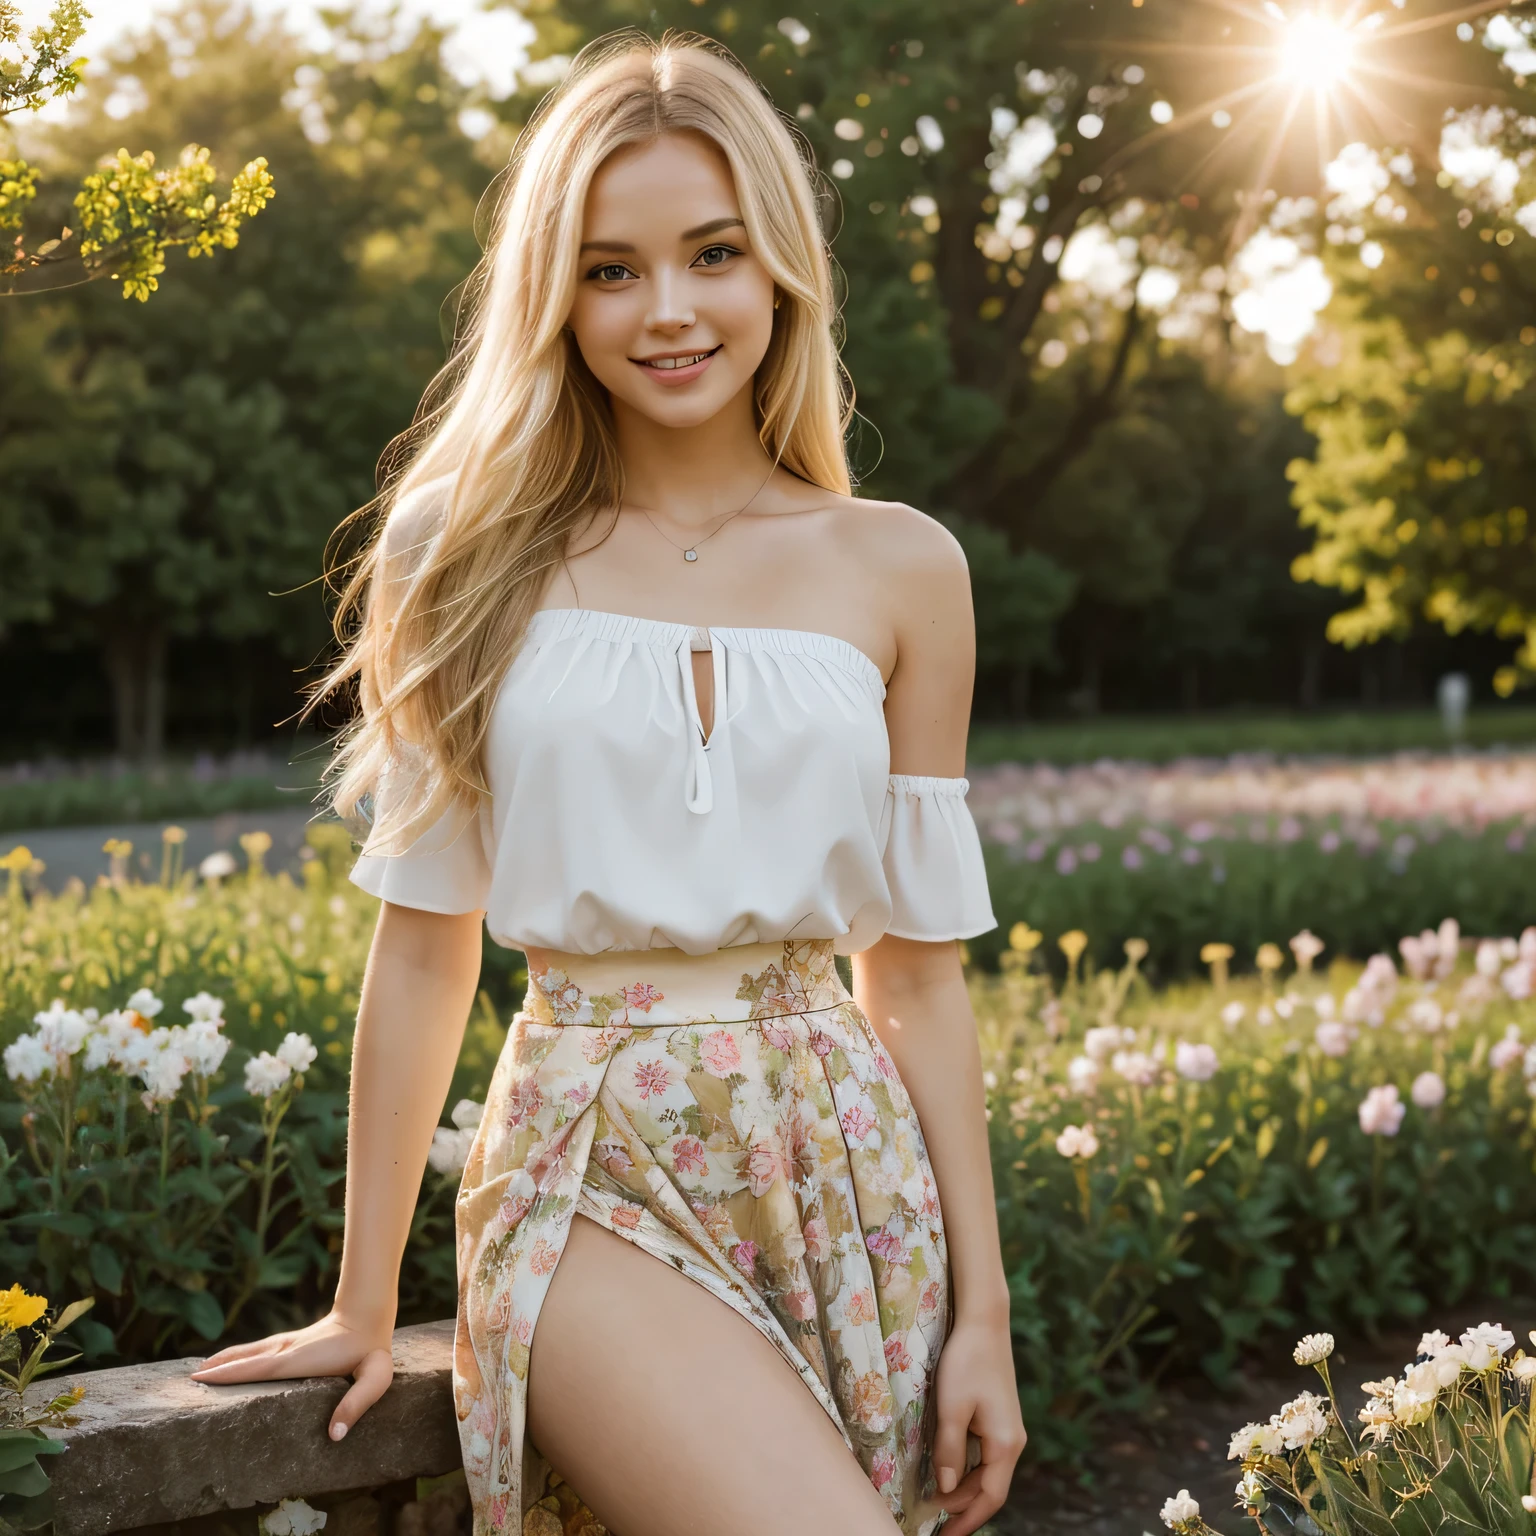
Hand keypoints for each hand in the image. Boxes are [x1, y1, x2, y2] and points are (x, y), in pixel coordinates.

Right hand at [189, 1311, 394, 1441]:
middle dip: (218, 1369)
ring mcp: (287, 1344)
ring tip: (198, 1371)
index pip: (258, 1369)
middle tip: (189, 1380)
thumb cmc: (372, 1352)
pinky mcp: (291, 1343)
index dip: (230, 1373)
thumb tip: (334, 1434)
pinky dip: (238, 1355)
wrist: (370, 1315)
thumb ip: (356, 1404)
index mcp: (299, 1361)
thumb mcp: (374, 1378)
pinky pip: (257, 1350)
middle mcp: (287, 1350)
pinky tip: (229, 1359)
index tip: (202, 1378)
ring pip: (249, 1352)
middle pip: (246, 1359)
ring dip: (224, 1360)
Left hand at [929, 1318, 1027, 1535]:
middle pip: (987, 1488)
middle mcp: (1011, 1441)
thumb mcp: (951, 1408)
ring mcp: (1006, 1429)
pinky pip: (983, 1454)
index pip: (989, 1498)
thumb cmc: (966, 1362)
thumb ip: (949, 1451)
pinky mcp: (998, 1417)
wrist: (984, 1322)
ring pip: (985, 1471)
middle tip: (930, 1520)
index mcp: (1005, 1444)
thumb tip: (945, 1488)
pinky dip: (966, 1468)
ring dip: (962, 1488)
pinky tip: (946, 1469)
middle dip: (961, 1507)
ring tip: (934, 1500)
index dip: (967, 1521)